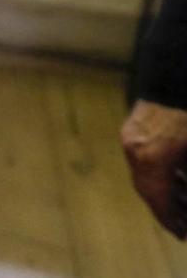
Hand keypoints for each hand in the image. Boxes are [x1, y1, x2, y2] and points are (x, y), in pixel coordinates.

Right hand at [121, 99, 186, 238]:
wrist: (174, 79)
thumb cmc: (186, 116)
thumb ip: (184, 177)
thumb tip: (182, 194)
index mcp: (154, 157)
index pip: (157, 198)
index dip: (170, 219)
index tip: (180, 234)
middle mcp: (136, 149)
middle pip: (147, 188)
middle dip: (164, 208)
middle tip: (180, 225)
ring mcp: (132, 137)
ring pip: (143, 173)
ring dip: (162, 190)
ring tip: (181, 202)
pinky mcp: (133, 127)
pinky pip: (142, 158)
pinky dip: (157, 171)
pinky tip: (175, 178)